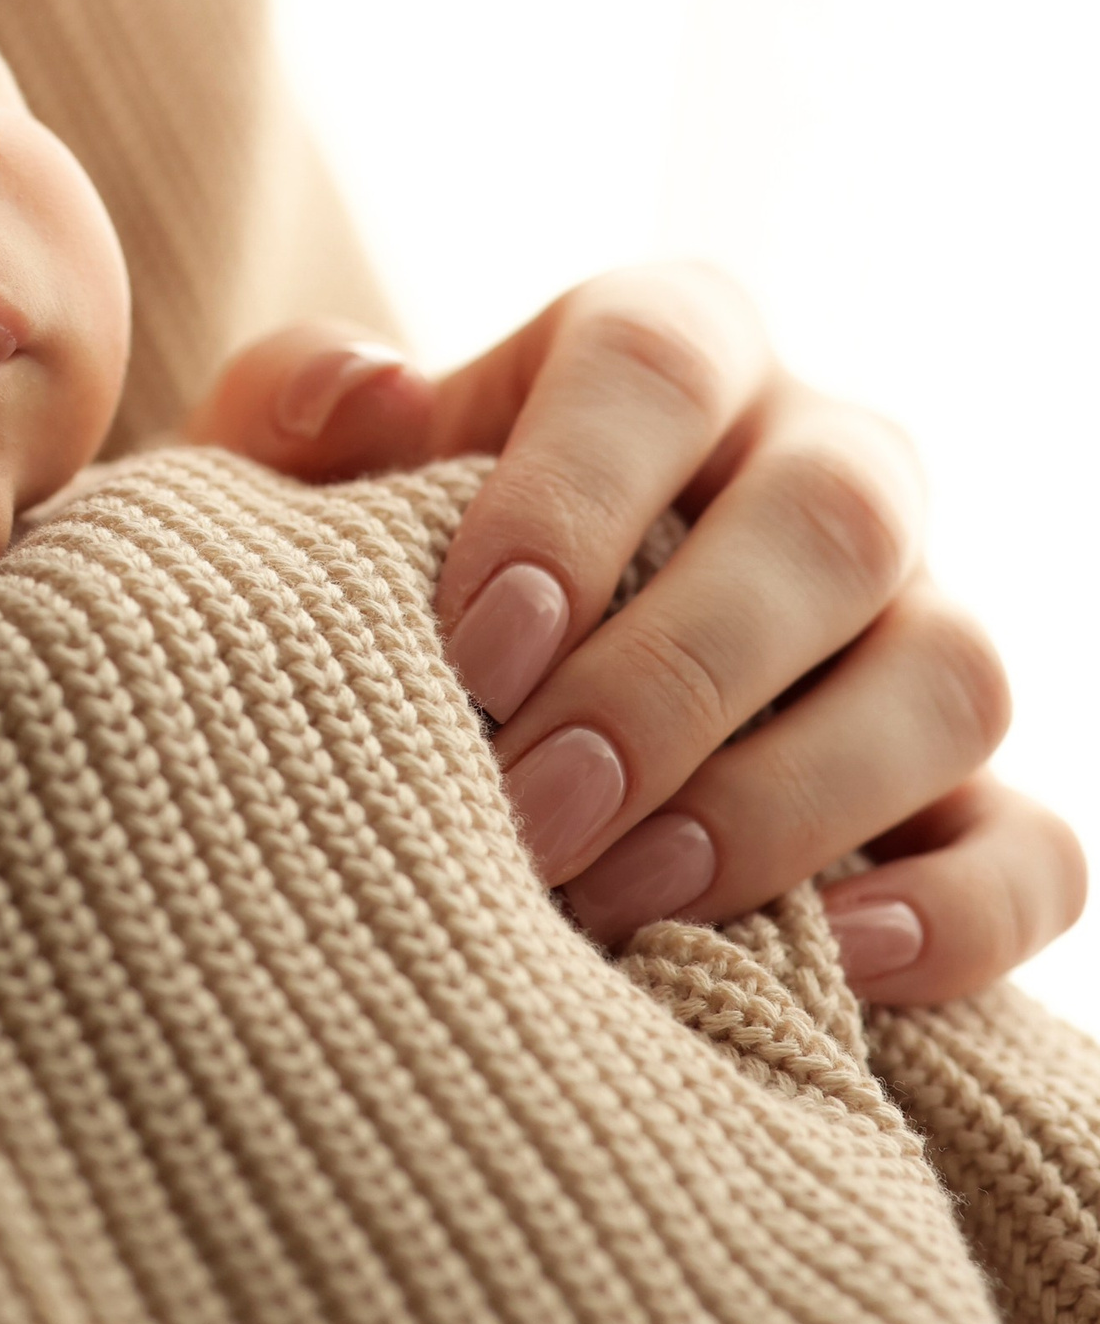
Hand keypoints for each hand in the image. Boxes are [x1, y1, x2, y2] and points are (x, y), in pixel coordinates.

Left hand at [192, 267, 1086, 1001]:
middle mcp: (819, 462)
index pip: (656, 360)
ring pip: (952, 674)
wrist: (434, 725)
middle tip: (534, 806)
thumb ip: (298, 411)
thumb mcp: (297, 487)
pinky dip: (958, 919)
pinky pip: (1036, 851)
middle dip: (680, 674)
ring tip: (628, 897)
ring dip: (794, 798)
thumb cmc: (365, 586)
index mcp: (664, 354)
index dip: (573, 494)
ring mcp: (915, 625)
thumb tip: (365, 394)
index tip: (474, 645)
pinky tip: (833, 970)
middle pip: (832, 516)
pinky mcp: (968, 795)